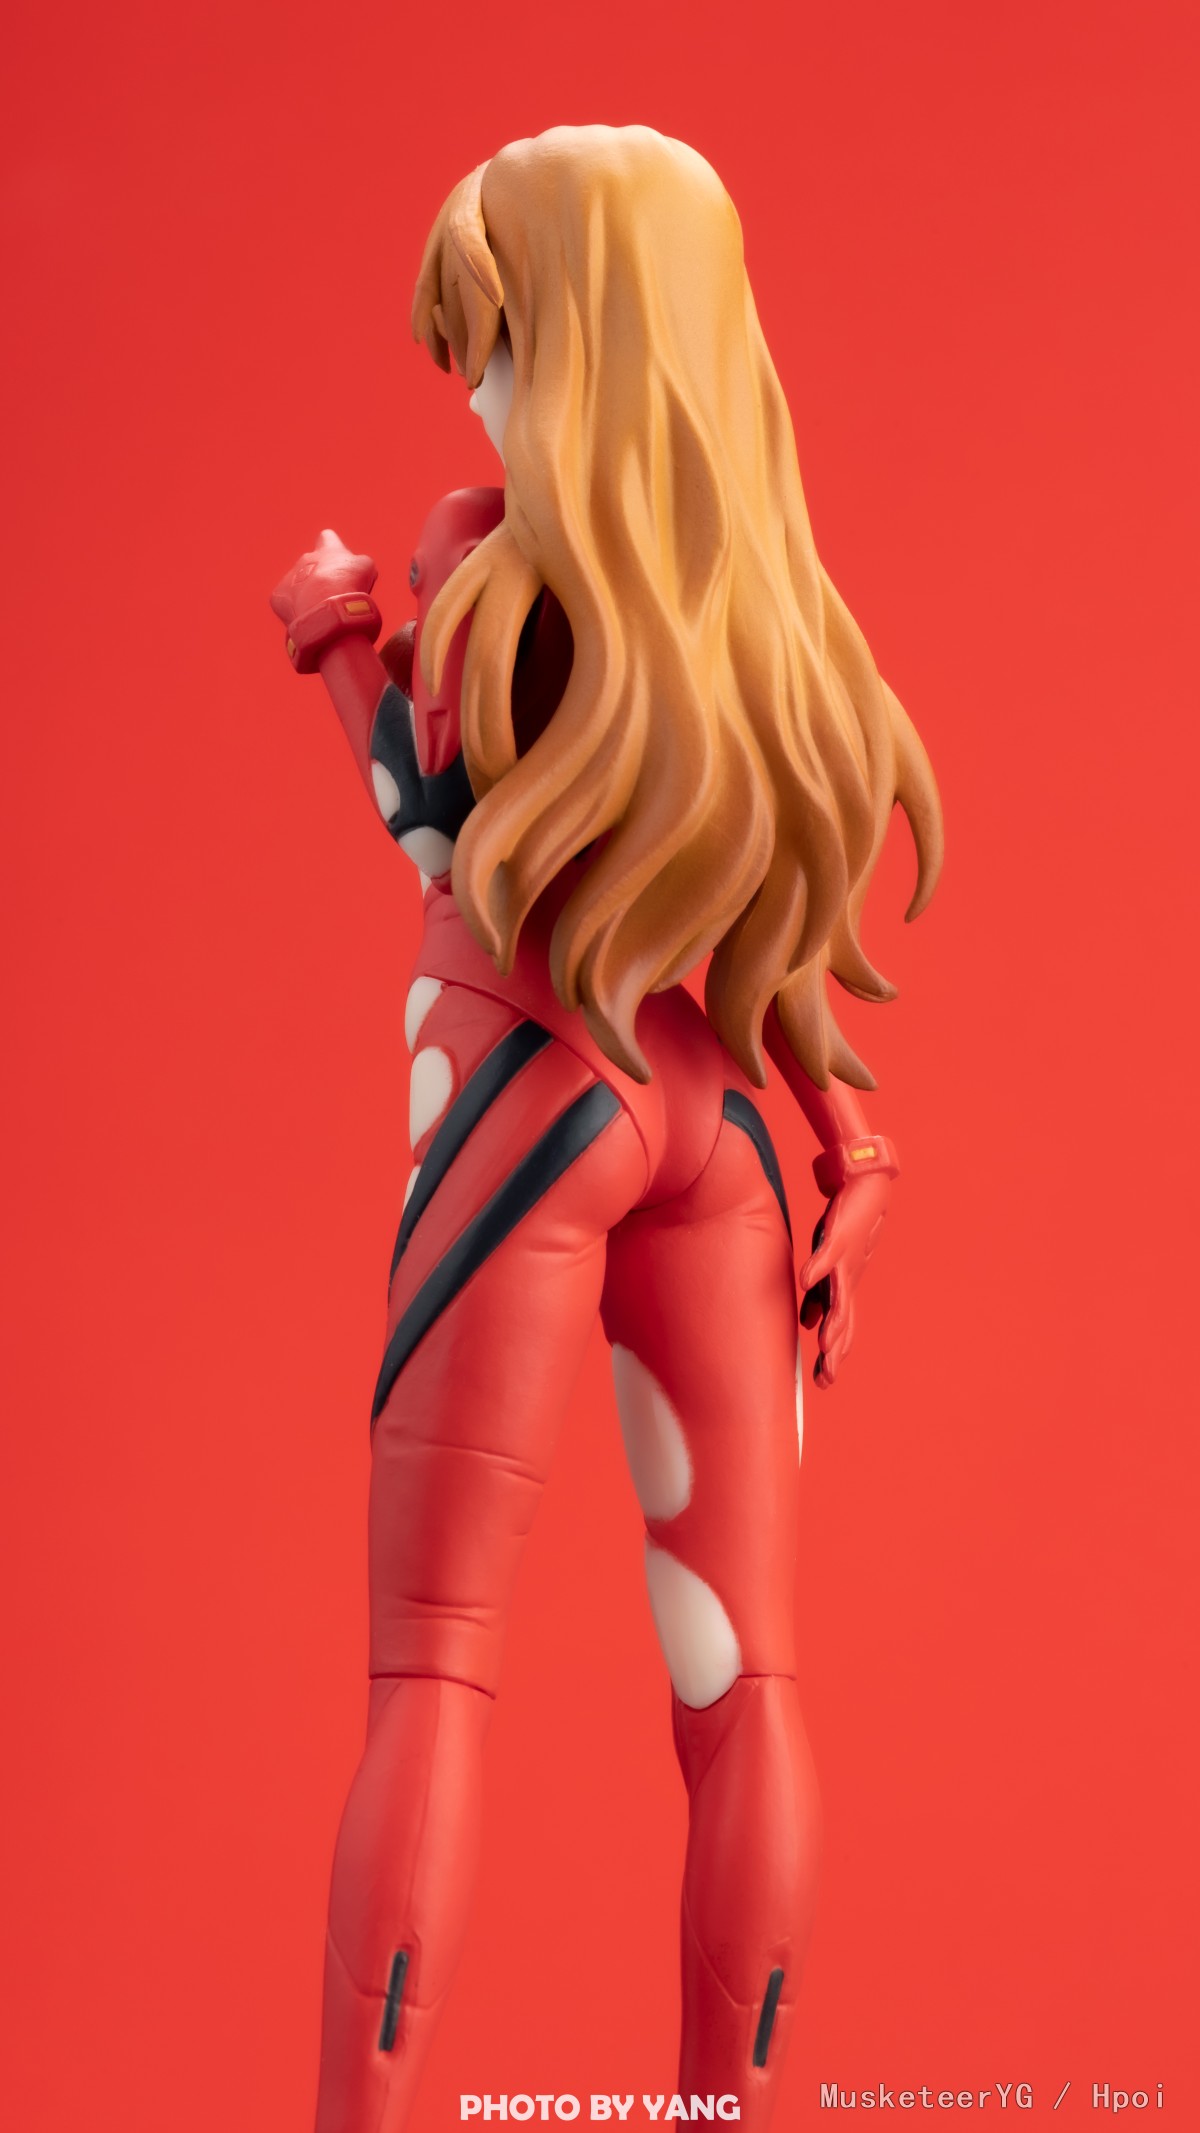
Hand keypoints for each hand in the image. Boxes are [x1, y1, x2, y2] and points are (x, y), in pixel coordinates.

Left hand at [269, 529, 376, 629]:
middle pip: (312, 565)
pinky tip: (307, 618)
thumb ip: (360, 563)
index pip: (328, 538)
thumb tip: (358, 567)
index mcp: (327, 550)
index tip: (339, 561)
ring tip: (321, 611)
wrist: (327, 610)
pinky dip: (295, 610)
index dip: (333, 548)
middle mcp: (305, 559)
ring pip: (298, 585)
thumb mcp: (366, 568)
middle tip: (333, 596)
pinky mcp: (278, 596)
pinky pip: (286, 603)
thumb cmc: (349, 586)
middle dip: (321, 578)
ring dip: (308, 595)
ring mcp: (289, 577)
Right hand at [798, 1171, 889, 1388]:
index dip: (833, 1356)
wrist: (867, 1190)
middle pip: (843, 1322)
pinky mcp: (838, 1237)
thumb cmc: (845, 1230)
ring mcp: (844, 1260)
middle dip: (835, 1351)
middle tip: (828, 1379)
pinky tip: (804, 1281)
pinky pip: (826, 1256)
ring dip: (831, 1322)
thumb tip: (810, 1324)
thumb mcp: (828, 1269)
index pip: (840, 1328)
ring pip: (838, 1297)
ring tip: (823, 1346)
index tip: (824, 1383)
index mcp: (842, 1288)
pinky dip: (816, 1269)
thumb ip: (818, 1296)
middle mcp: (847, 1279)